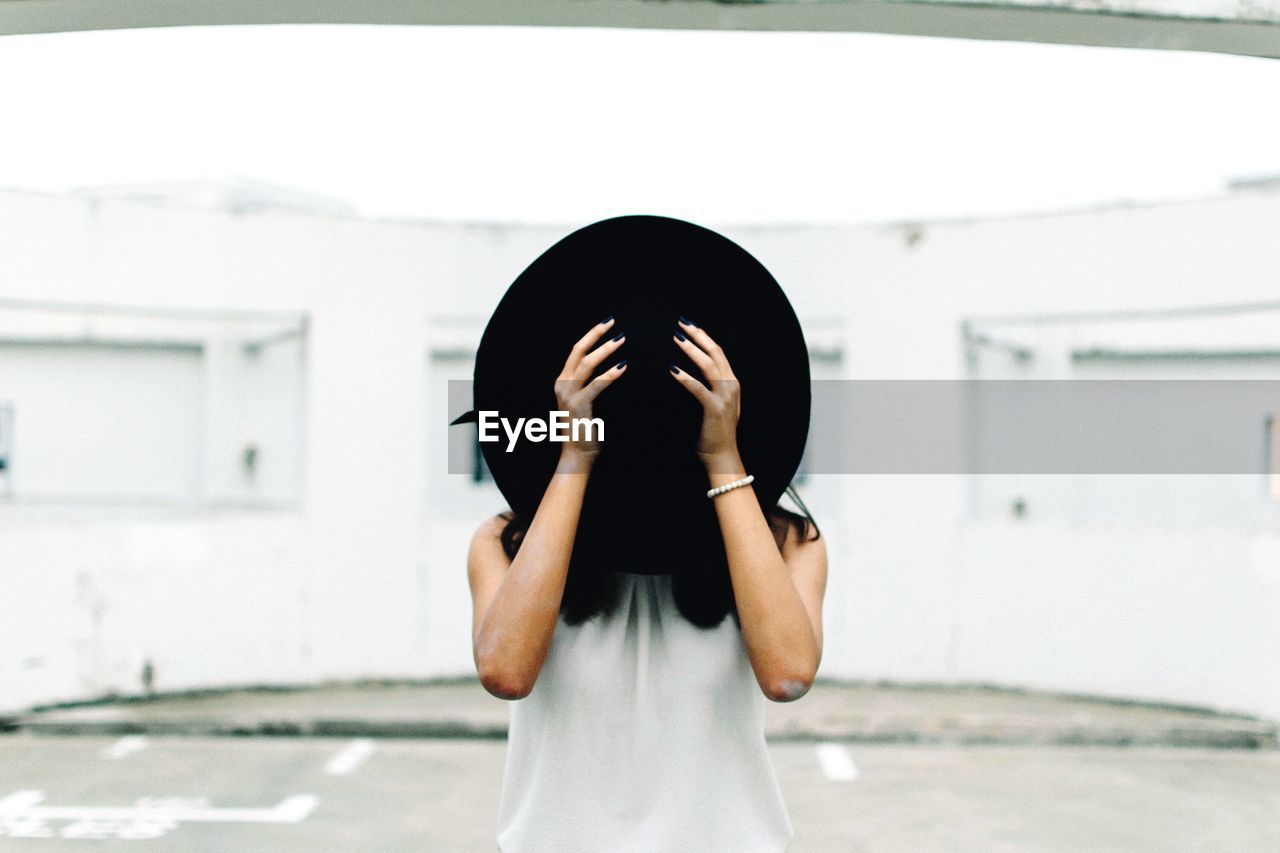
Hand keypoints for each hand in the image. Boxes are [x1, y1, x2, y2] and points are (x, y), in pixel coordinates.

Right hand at [554, 316, 626, 468]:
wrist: (575, 455)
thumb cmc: (584, 430)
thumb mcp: (583, 403)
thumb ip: (589, 386)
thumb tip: (610, 368)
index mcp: (562, 381)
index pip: (576, 351)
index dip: (591, 335)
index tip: (606, 324)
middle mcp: (562, 384)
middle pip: (578, 350)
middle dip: (596, 334)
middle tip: (612, 322)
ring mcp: (568, 394)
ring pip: (587, 363)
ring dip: (605, 349)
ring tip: (621, 340)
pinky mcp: (579, 405)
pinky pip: (596, 385)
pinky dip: (610, 373)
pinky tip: (623, 366)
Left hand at [669, 317, 742, 470]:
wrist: (723, 456)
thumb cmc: (714, 433)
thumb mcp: (716, 405)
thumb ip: (709, 388)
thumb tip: (687, 372)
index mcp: (732, 383)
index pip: (718, 352)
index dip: (703, 337)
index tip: (689, 325)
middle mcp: (731, 385)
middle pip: (715, 352)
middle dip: (698, 335)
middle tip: (681, 322)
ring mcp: (725, 397)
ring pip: (709, 365)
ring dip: (691, 349)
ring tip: (676, 337)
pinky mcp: (715, 408)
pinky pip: (698, 388)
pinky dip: (685, 377)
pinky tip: (672, 369)